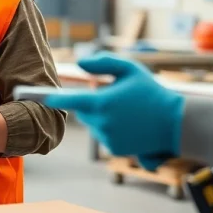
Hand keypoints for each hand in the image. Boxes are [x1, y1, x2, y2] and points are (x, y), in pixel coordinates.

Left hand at [43, 53, 184, 169]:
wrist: (177, 123)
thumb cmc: (152, 92)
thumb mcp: (130, 69)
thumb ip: (103, 62)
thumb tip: (79, 63)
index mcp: (102, 103)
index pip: (70, 100)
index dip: (52, 98)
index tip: (36, 96)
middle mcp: (102, 123)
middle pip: (83, 111)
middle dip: (93, 103)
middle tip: (115, 96)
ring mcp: (108, 138)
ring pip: (94, 124)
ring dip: (103, 116)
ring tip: (127, 111)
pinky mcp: (115, 149)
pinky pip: (103, 135)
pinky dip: (111, 128)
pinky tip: (130, 124)